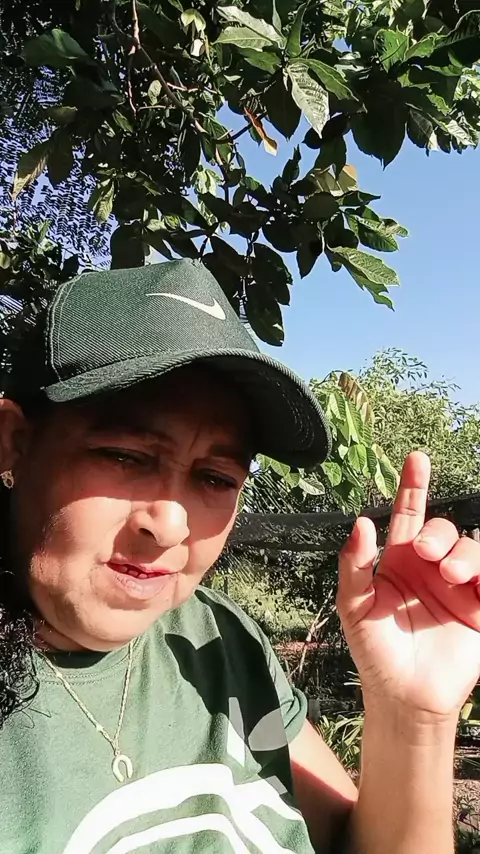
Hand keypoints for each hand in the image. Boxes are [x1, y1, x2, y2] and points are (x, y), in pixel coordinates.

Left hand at [337, 451, 479, 720]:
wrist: (405, 696)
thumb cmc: (375, 650)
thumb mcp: (355, 606)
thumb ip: (354, 565)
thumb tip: (360, 523)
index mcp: (400, 560)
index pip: (409, 514)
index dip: (413, 485)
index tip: (416, 458)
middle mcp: (431, 567)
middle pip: (444, 529)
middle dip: (438, 533)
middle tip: (427, 554)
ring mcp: (459, 587)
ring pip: (472, 549)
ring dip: (464, 554)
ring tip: (449, 573)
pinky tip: (474, 586)